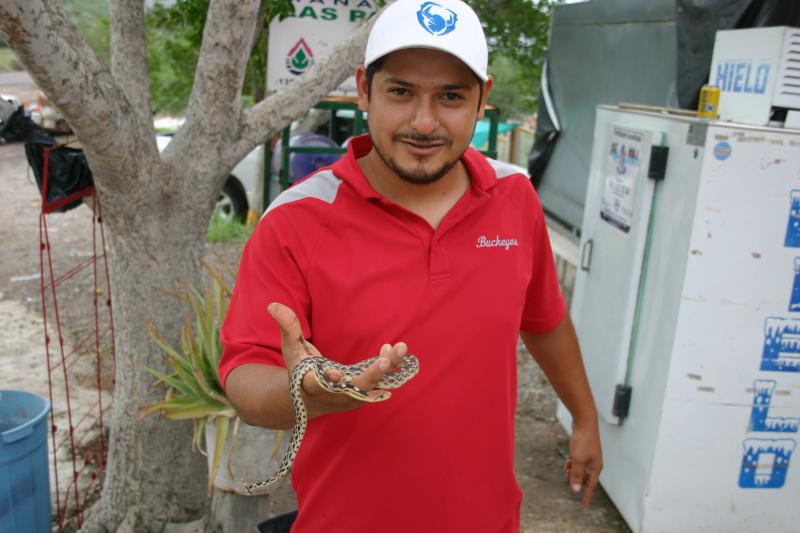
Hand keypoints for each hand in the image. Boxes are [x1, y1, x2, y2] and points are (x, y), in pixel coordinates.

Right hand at [267, 302, 408, 417]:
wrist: (309, 398)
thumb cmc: (299, 369)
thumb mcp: (291, 349)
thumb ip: (287, 327)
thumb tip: (273, 305)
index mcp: (313, 385)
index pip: (319, 386)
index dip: (328, 381)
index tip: (334, 373)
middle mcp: (334, 395)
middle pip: (354, 389)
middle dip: (370, 376)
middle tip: (384, 361)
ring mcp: (351, 397)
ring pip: (373, 387)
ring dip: (388, 369)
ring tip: (402, 348)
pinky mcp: (363, 393)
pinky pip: (379, 383)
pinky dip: (388, 367)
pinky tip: (396, 349)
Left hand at [563, 420, 602, 507]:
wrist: (585, 422)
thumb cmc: (583, 440)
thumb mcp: (577, 460)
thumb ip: (576, 475)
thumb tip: (576, 489)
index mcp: (596, 467)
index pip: (591, 486)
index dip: (586, 496)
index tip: (583, 506)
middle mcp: (595, 463)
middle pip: (585, 478)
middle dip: (576, 480)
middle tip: (568, 474)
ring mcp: (590, 456)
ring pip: (581, 470)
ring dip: (573, 471)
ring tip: (566, 466)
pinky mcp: (585, 450)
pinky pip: (579, 463)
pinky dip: (573, 464)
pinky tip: (568, 461)